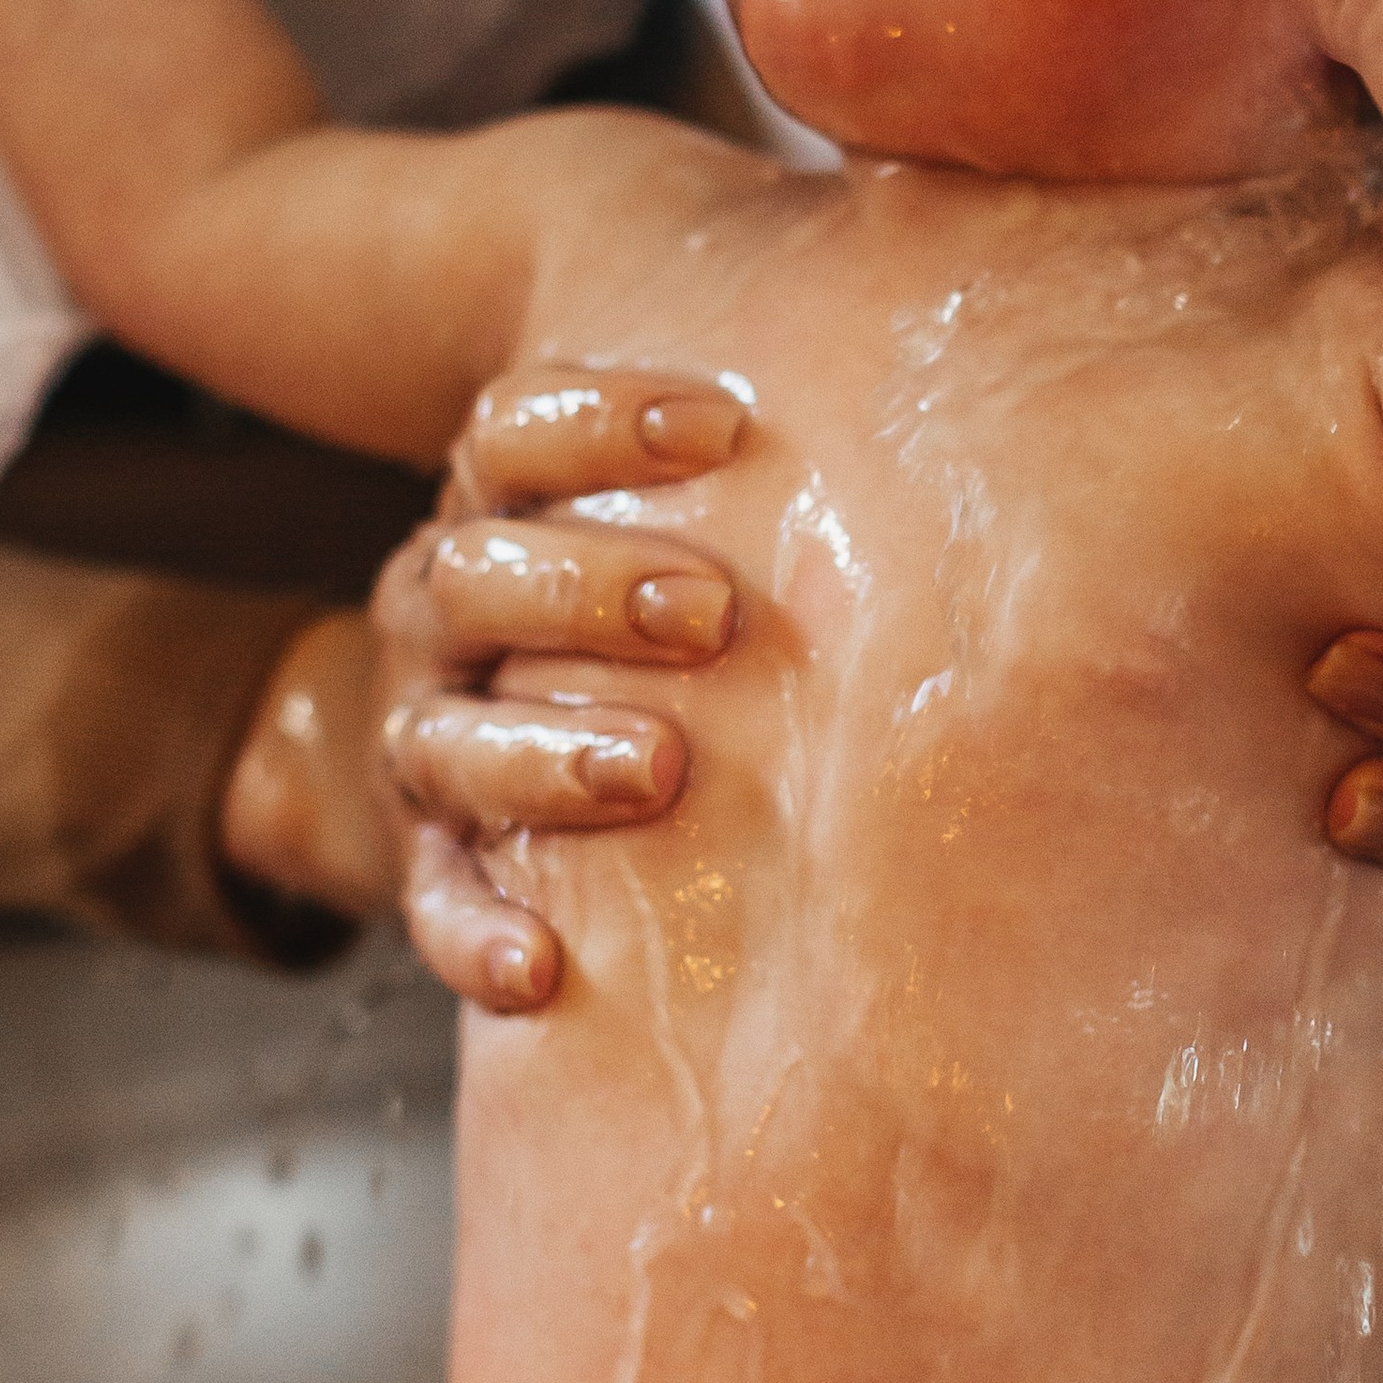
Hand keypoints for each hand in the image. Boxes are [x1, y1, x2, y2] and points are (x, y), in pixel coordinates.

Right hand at [375, 367, 746, 1011]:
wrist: (512, 751)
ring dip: (546, 753)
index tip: (722, 426)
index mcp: (494, 511)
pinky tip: (540, 963)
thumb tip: (956, 419)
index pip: (508, 434)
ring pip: (446, 741)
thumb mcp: (673, 526)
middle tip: (712, 613)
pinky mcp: (431, 864)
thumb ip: (751, 485)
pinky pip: (433, 903)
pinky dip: (476, 933)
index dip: (596, 422)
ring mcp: (426, 742)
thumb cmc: (653, 615)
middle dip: (588, 590)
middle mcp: (439, 618)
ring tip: (655, 769)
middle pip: (472, 576)